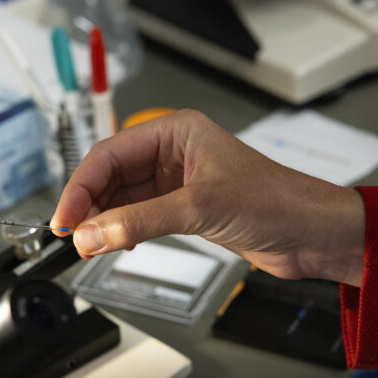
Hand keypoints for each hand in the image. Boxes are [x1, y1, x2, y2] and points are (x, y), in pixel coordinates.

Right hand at [51, 110, 364, 285]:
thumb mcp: (199, 208)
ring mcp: (177, 182)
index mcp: (176, 132)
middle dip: (90, 206)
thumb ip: (139, 222)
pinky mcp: (184, 209)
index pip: (110, 154)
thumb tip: (90, 235)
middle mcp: (173, 153)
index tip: (65, 217)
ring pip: (122, 198)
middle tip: (74, 236)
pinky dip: (123, 231)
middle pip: (111, 175)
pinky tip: (115, 244)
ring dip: (104, 222)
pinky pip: (139, 216)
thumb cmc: (276, 202)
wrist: (312, 234)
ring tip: (90, 245)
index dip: (81, 186)